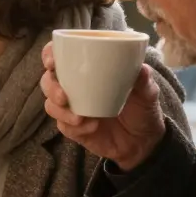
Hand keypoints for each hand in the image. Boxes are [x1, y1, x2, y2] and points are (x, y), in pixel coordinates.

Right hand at [40, 42, 165, 170]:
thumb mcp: (148, 93)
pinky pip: (63, 126)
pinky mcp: (72, 128)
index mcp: (87, 69)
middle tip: (63, 97)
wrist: (143, 141)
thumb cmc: (142, 108)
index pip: (59, 56)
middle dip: (51, 88)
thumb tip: (142, 69)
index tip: (52, 63)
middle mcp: (74, 86)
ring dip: (60, 111)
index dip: (49, 55)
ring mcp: (71, 108)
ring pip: (50, 105)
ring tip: (80, 118)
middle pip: (48, 80)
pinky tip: (91, 127)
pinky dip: (74, 127)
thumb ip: (144, 81)